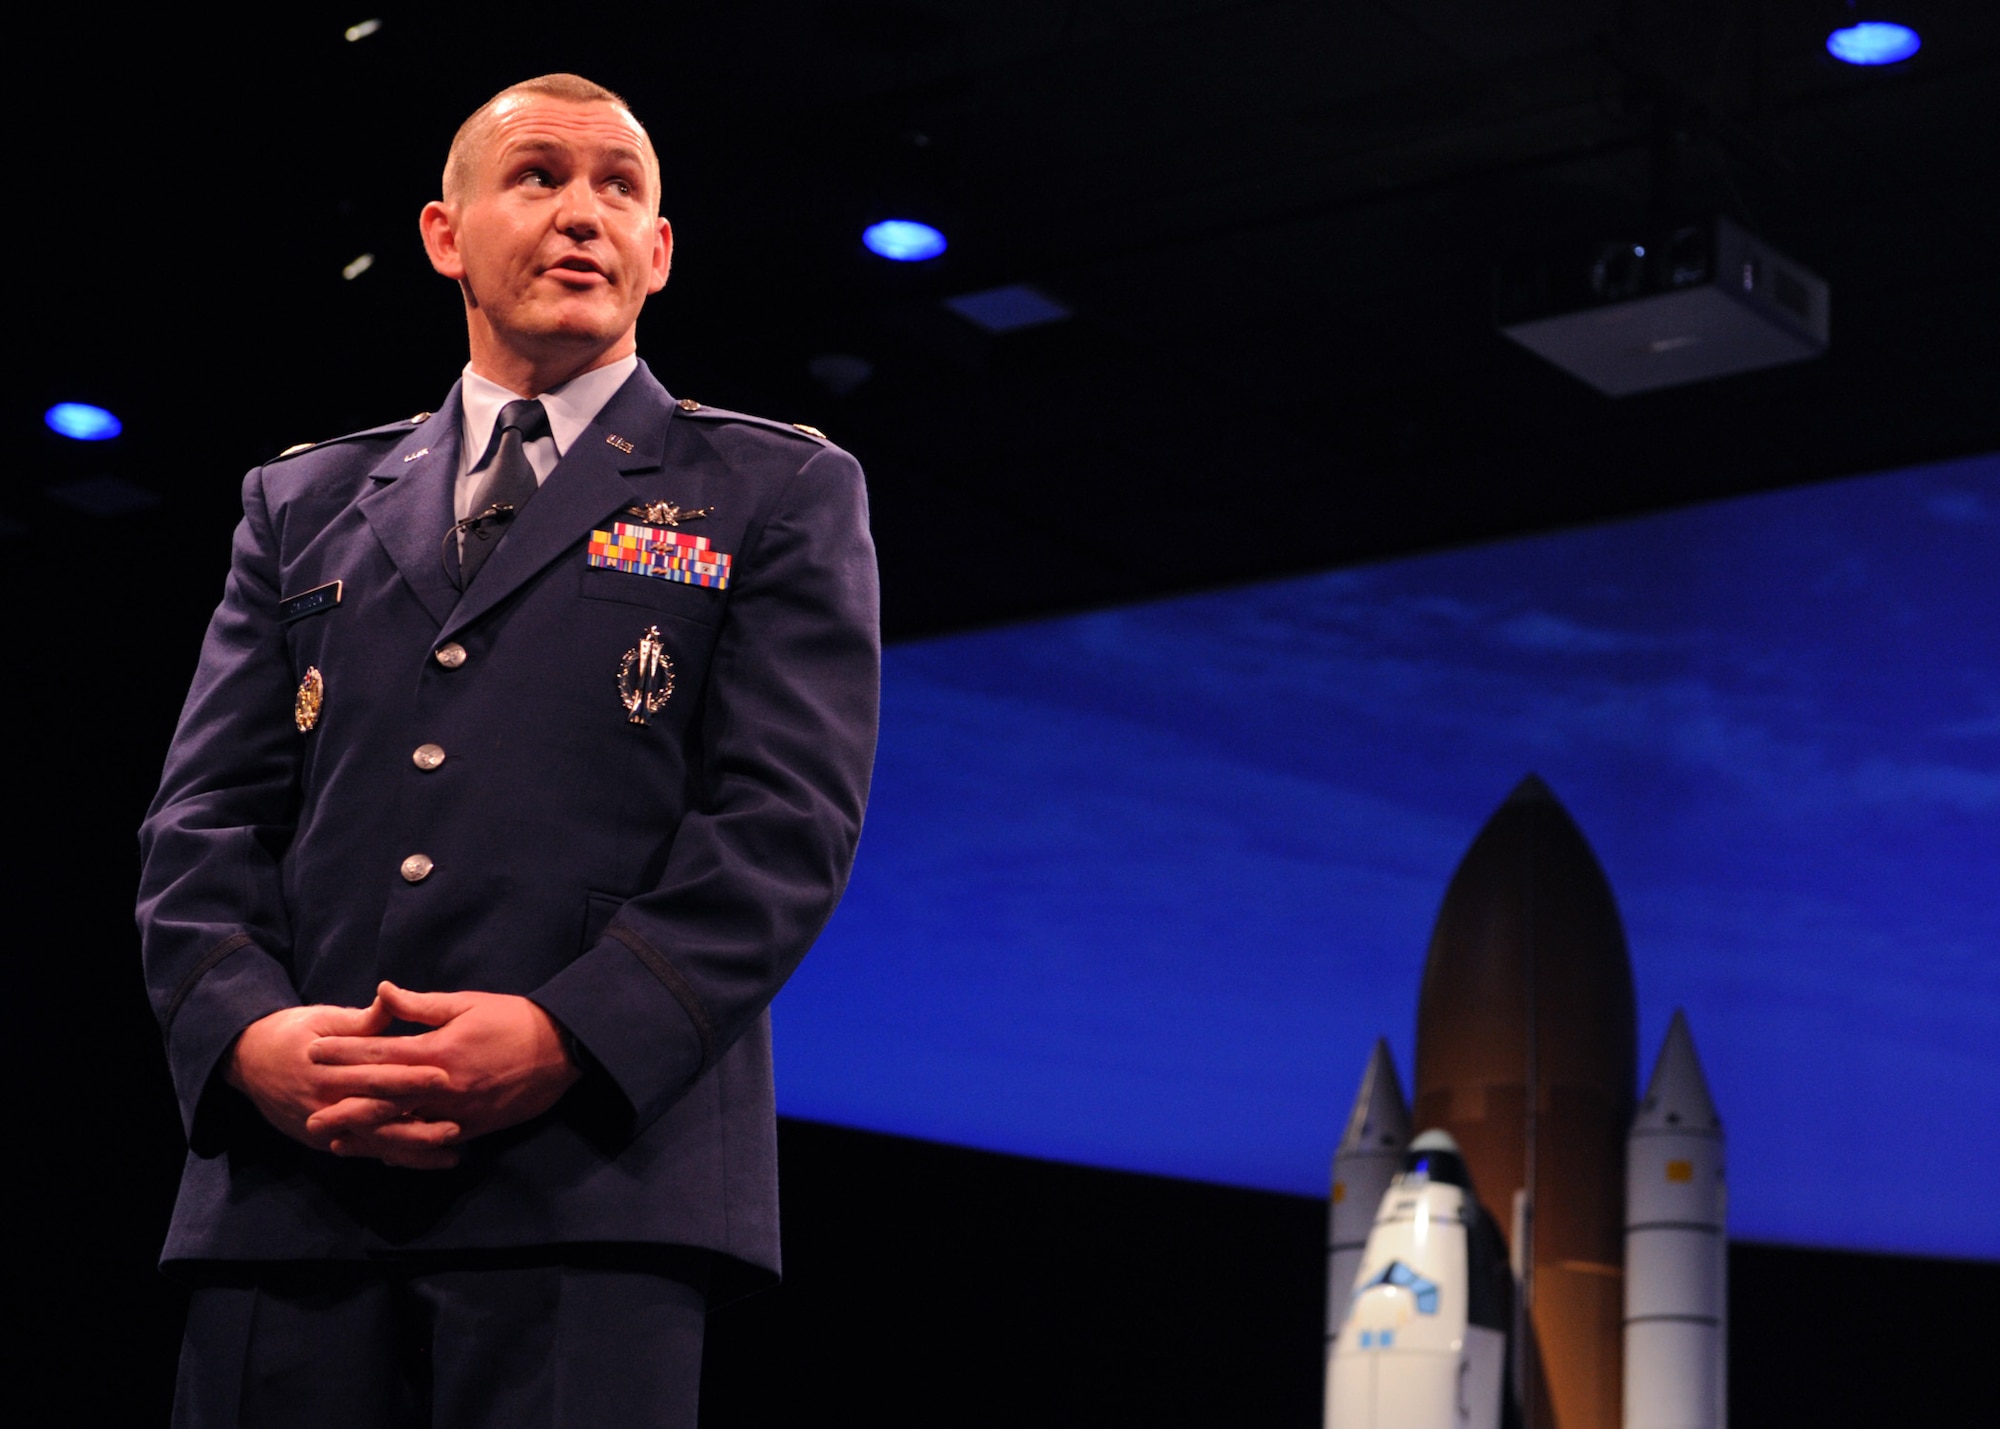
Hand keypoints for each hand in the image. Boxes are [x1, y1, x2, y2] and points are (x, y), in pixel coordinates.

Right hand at [227, 1002, 460, 1168]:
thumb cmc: (294, 1033)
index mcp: (326, 1069)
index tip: (444, 1076)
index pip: (373, 1075)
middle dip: (417, 1122)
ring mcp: (322, 1127)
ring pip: (372, 1142)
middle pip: (376, 1115)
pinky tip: (426, 1162)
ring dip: (411, 1150)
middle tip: (457, 1126)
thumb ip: (361, 1019)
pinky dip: (394, 1158)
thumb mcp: (323, 1018)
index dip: (409, 1077)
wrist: (246, 1062)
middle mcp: (323, 1103)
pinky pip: (363, 1152)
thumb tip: (391, 997)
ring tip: (450, 1154)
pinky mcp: (322, 1142)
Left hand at [306, 982, 581, 1146]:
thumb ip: (420, 1005)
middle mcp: (443, 1086)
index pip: (379, 1054)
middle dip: (343, 1107)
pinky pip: (432, 1143)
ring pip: (403, 1128)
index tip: (314, 1052)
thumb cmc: (513, 1019)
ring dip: (367, 1136)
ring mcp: (458, 1111)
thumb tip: (382, 991)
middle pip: (382, 1100)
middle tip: (310, 1116)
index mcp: (438, 1050)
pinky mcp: (475, 1127)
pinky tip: (385, 1154)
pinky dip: (406, 1150)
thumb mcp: (466, 1003)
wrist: (563, 1049)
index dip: (344, 1054)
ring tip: (337, 1142)